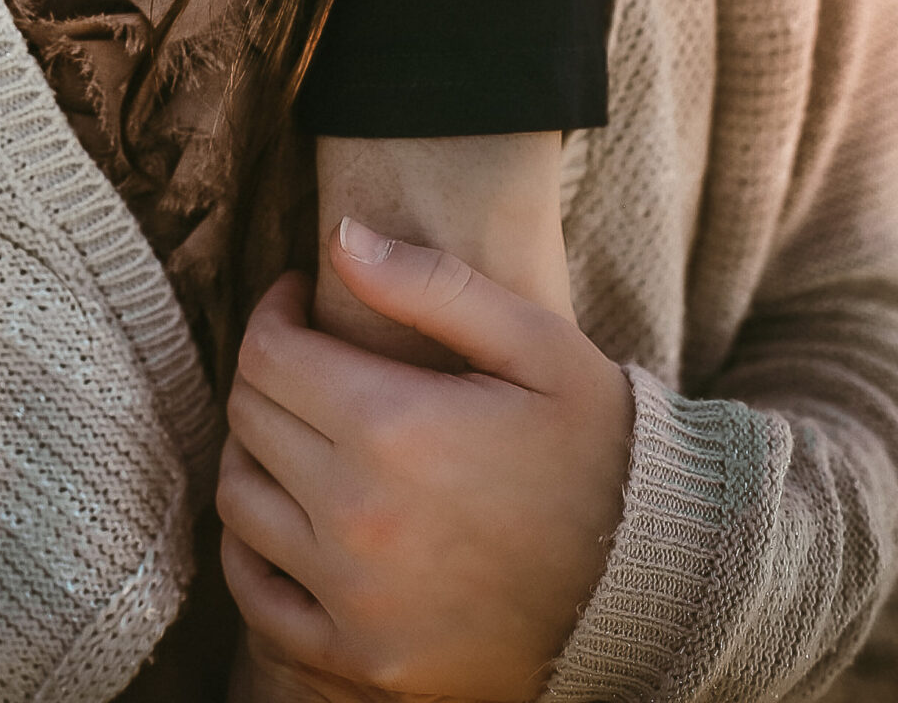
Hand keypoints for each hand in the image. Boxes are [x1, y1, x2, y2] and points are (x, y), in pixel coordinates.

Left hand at [216, 219, 633, 700]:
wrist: (657, 589)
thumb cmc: (599, 449)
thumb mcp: (536, 343)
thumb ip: (431, 283)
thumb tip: (339, 238)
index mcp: (393, 428)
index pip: (268, 353)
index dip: (273, 311)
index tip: (297, 300)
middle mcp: (358, 518)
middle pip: (250, 419)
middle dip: (267, 370)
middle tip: (305, 356)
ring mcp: (356, 600)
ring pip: (240, 502)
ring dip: (256, 453)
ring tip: (300, 429)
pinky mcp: (364, 660)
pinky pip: (260, 600)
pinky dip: (252, 554)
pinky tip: (287, 519)